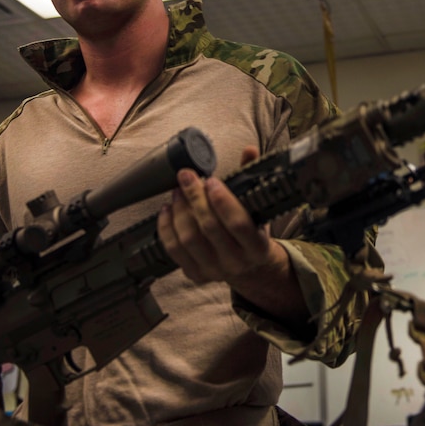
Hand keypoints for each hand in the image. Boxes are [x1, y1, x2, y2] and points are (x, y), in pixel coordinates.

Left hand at [157, 147, 307, 324]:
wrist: (250, 267)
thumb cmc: (253, 231)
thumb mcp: (258, 208)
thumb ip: (251, 179)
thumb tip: (249, 150)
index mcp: (257, 247)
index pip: (238, 223)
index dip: (222, 200)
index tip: (211, 180)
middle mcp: (236, 263)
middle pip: (209, 228)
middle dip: (195, 197)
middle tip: (186, 177)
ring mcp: (214, 271)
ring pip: (189, 239)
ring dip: (179, 210)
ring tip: (177, 191)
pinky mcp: (195, 275)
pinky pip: (173, 250)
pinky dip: (166, 227)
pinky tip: (167, 210)